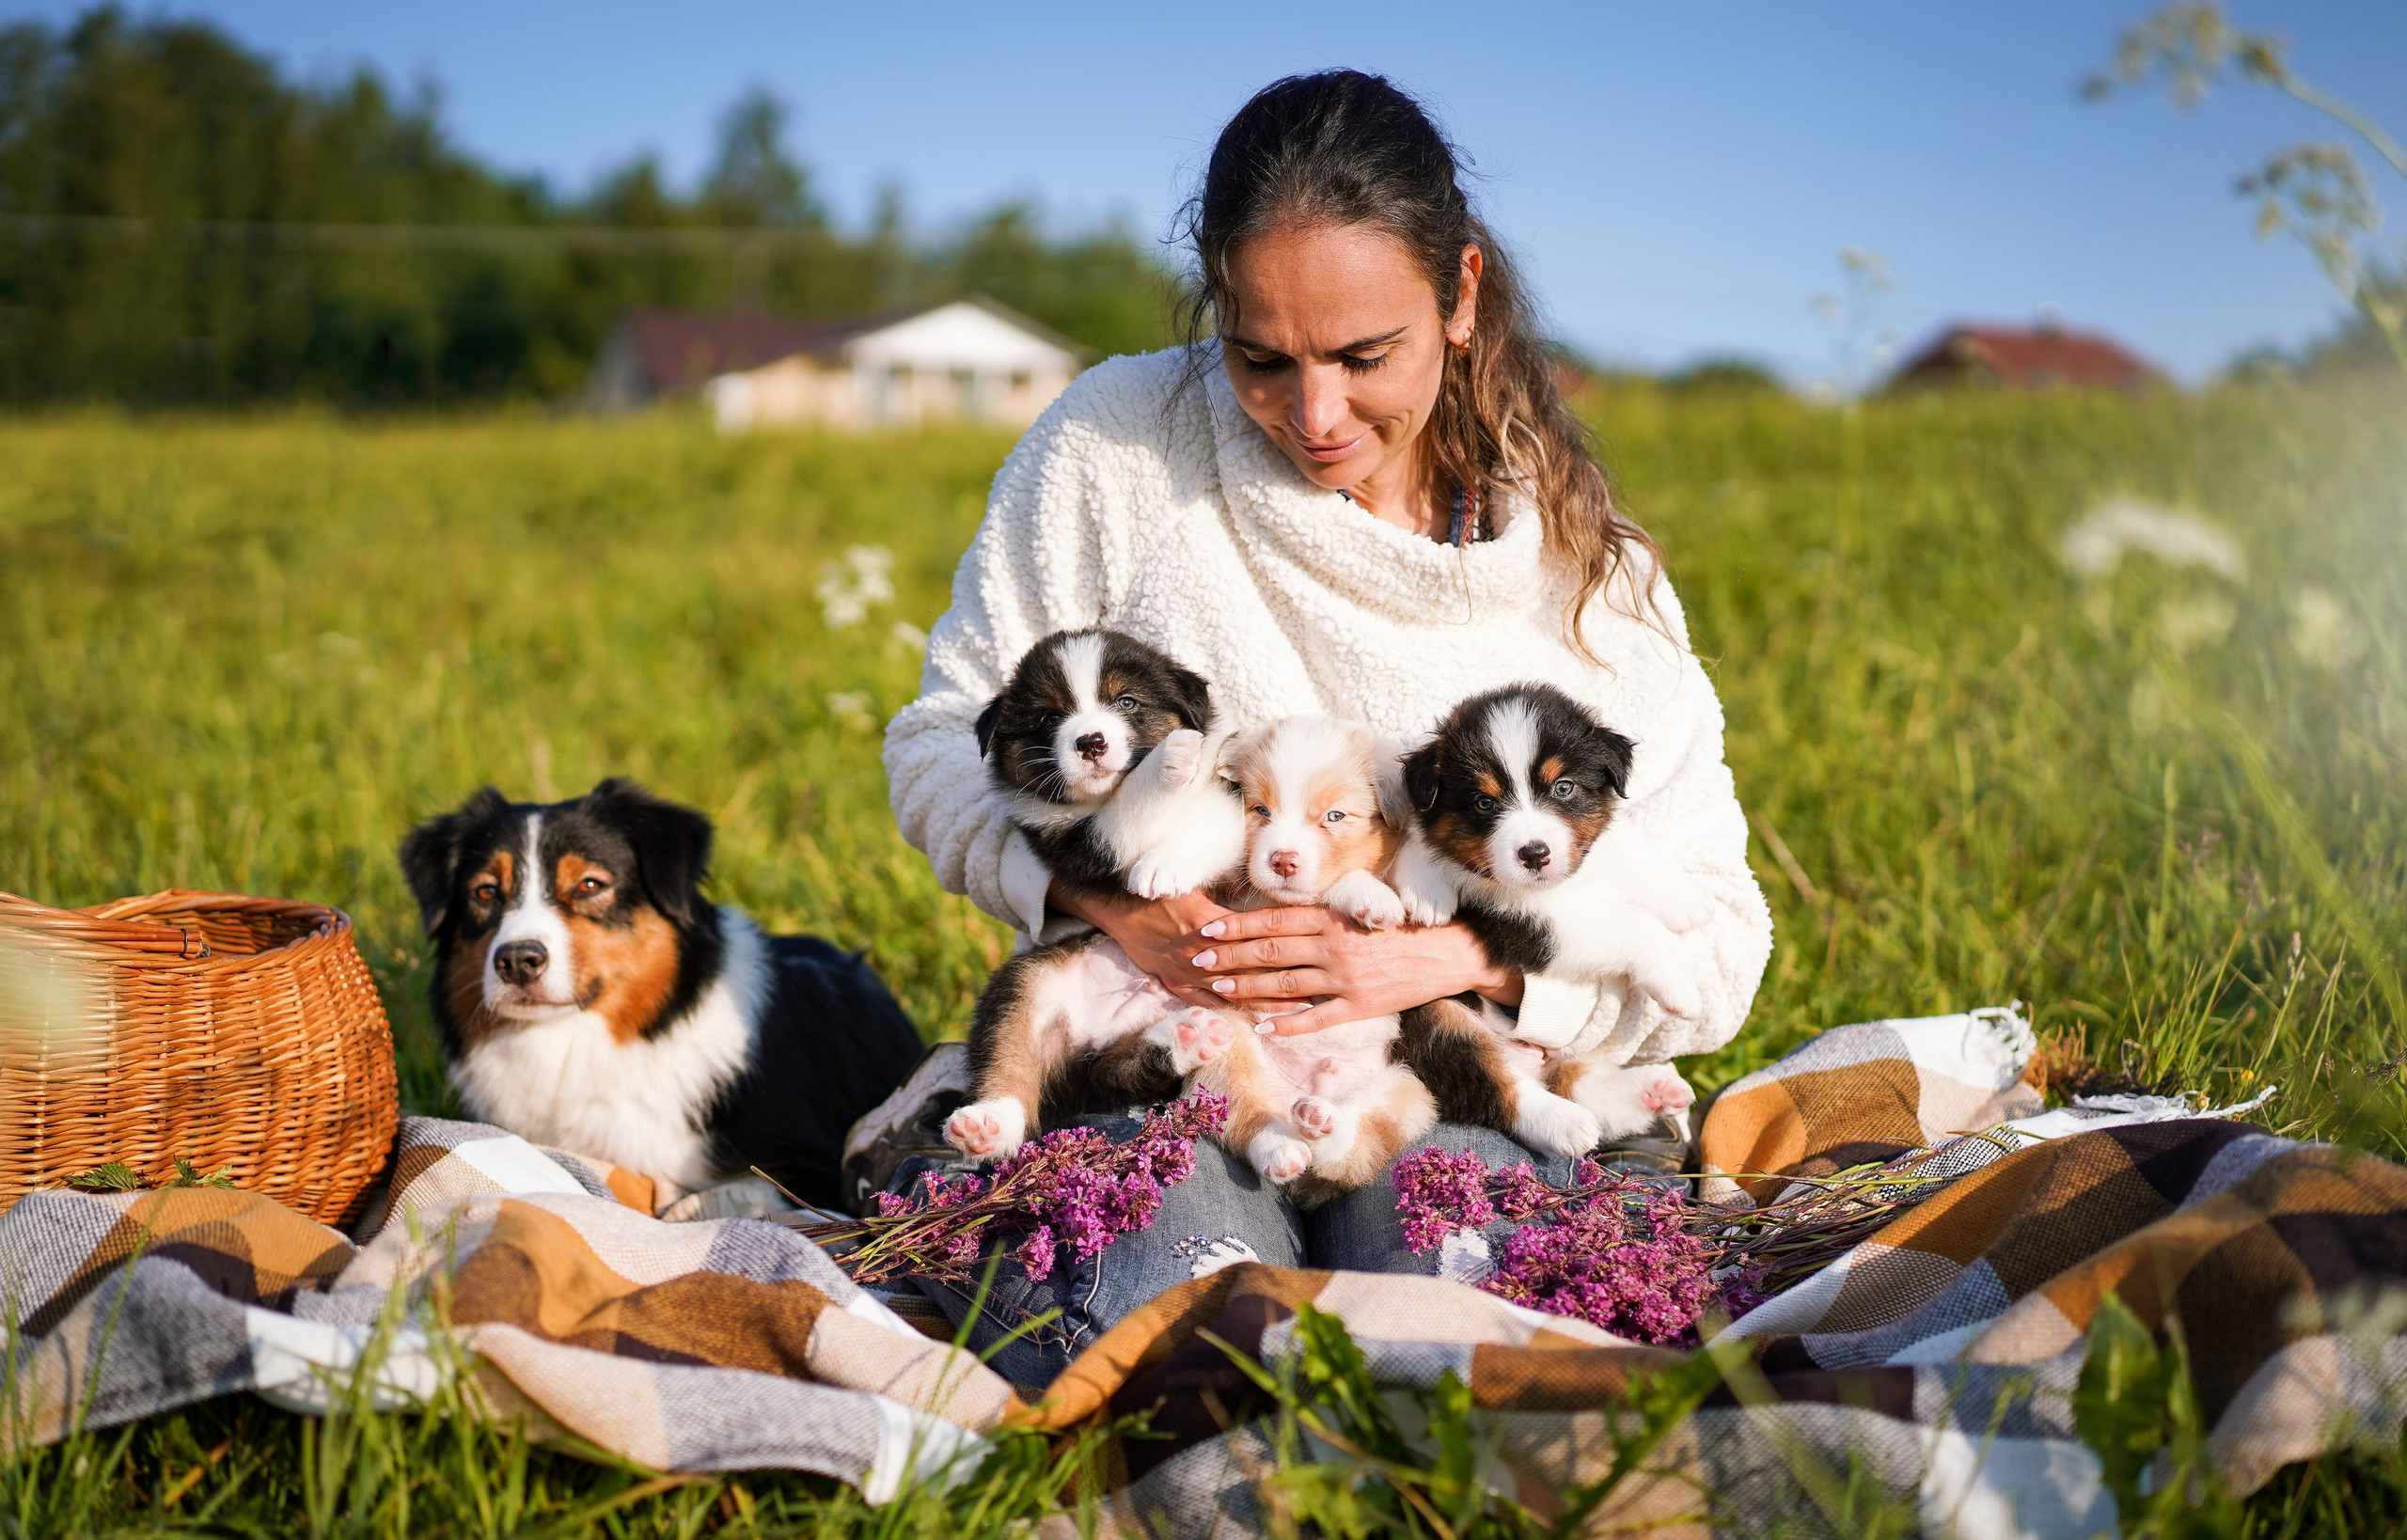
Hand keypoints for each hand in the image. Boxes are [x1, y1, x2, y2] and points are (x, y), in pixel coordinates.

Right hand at [1052, 887, 1308, 1011]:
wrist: (1117, 908)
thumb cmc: (1157, 890)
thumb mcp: (1193, 885)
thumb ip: (1226, 899)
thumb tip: (1261, 901)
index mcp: (1208, 924)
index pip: (1254, 939)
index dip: (1285, 948)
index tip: (1312, 952)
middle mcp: (1199, 953)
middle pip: (1251, 970)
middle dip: (1285, 980)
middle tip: (1319, 987)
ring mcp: (1186, 972)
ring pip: (1234, 991)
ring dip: (1266, 1001)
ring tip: (1298, 1008)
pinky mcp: (1176, 984)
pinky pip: (1209, 1003)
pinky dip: (1233, 1011)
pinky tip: (1256, 1020)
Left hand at [1188, 907, 1523, 1033]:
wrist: (1447, 953)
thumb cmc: (1400, 928)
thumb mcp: (1360, 912)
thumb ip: (1323, 917)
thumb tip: (1282, 919)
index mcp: (1332, 920)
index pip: (1274, 921)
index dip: (1238, 925)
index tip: (1209, 927)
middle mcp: (1333, 946)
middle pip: (1271, 951)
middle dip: (1231, 955)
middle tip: (1199, 958)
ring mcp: (1344, 978)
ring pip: (1285, 984)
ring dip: (1248, 987)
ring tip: (1219, 988)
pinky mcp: (1358, 1005)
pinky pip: (1316, 1017)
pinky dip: (1288, 1023)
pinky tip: (1263, 1027)